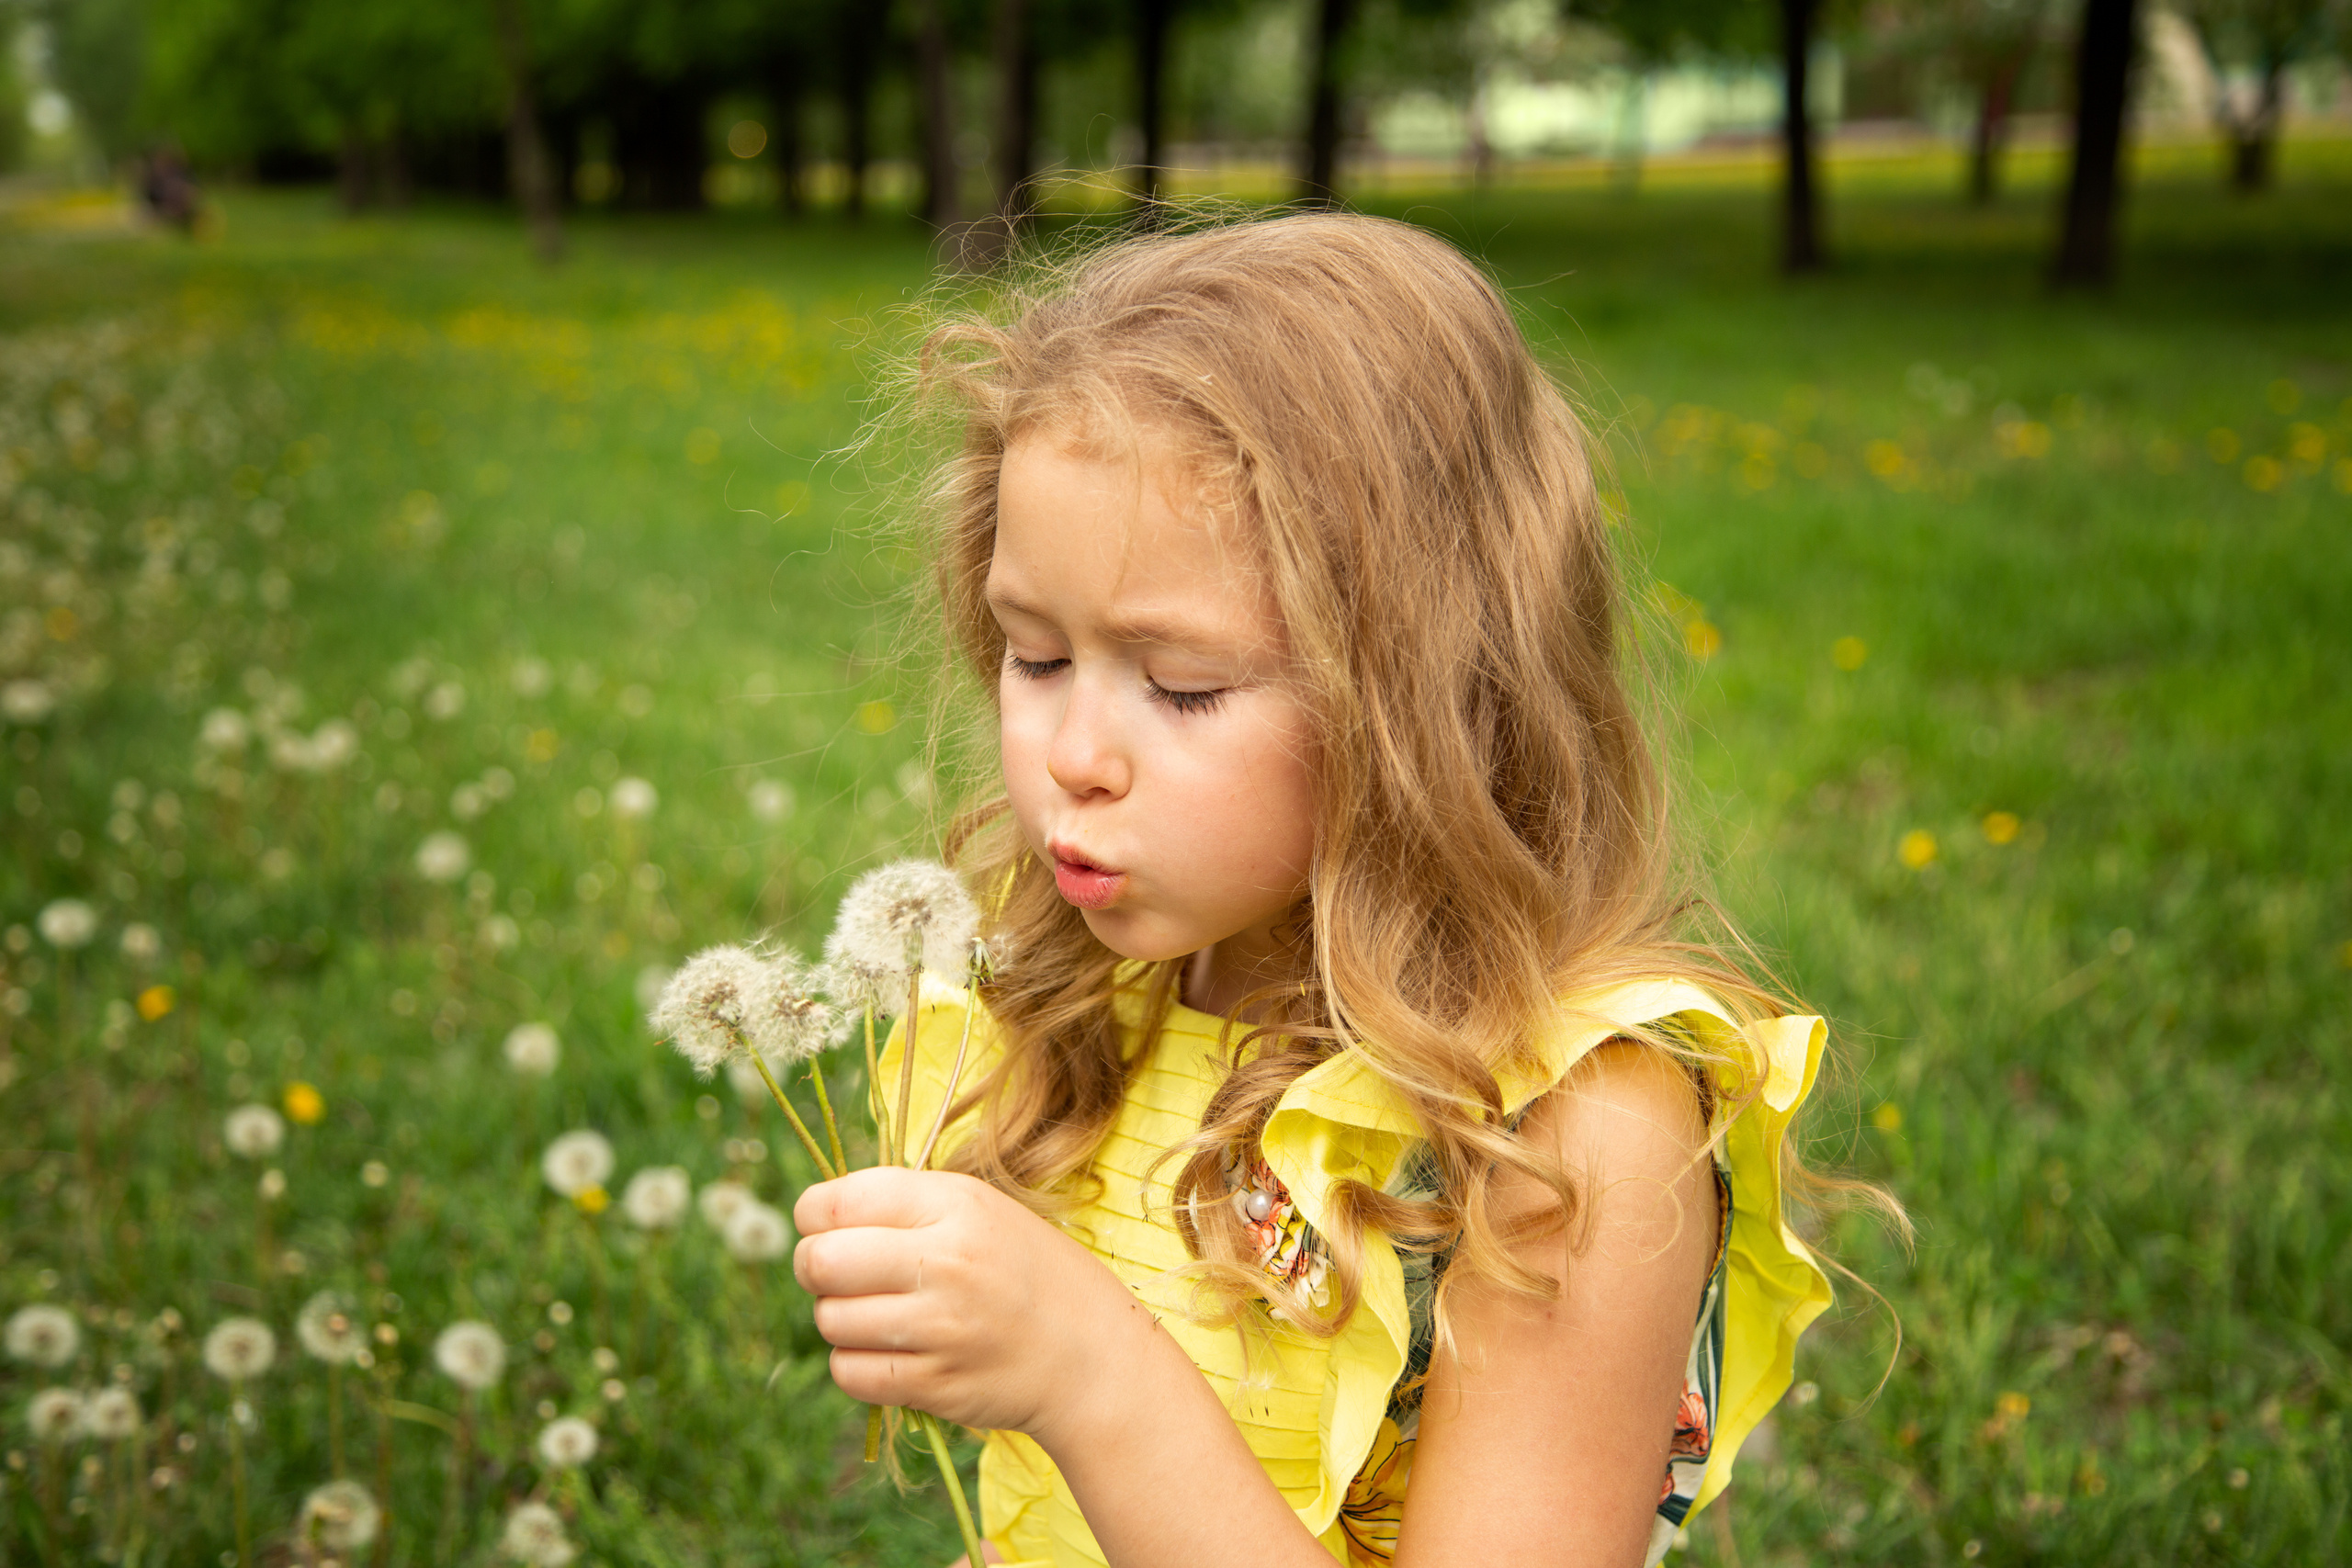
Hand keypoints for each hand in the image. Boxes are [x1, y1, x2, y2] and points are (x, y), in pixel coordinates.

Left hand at [792, 1166, 1148, 1438]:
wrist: (1090, 1354)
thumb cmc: (1025, 1271)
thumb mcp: (981, 1210)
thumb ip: (905, 1205)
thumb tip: (816, 1216)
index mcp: (955, 1205)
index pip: (839, 1201)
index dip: (815, 1214)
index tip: (827, 1226)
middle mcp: (945, 1261)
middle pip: (821, 1261)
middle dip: (813, 1267)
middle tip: (835, 1273)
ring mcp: (939, 1328)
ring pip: (830, 1320)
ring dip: (839, 1319)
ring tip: (878, 1314)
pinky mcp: (934, 1383)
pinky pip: (848, 1373)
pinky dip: (854, 1364)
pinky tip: (888, 1351)